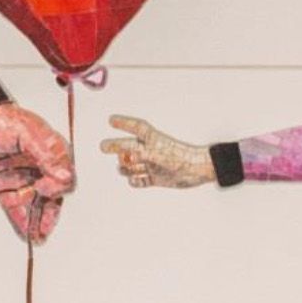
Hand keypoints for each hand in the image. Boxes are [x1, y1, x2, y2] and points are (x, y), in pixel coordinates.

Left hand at [0, 102, 74, 245]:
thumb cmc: (3, 121)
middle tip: (43, 226)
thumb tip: (65, 175)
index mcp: (54, 154)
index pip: (65, 178)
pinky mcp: (7, 188)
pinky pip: (17, 209)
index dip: (56, 187)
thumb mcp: (28, 133)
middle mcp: (41, 170)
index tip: (43, 188)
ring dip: (37, 222)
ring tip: (37, 237)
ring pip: (36, 206)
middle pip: (53, 197)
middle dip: (49, 214)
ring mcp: (25, 180)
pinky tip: (27, 234)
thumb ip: (46, 155)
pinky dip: (22, 222)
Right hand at [100, 114, 215, 189]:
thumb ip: (138, 153)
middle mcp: (150, 151)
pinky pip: (141, 181)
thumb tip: (122, 155)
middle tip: (103, 146)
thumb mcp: (157, 152)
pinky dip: (136, 182)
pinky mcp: (157, 178)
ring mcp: (153, 165)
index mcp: (152, 139)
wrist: (198, 171)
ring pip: (132, 166)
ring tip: (125, 169)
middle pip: (128, 148)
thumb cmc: (180, 157)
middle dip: (115, 147)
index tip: (111, 120)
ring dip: (126, 168)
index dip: (123, 123)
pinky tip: (134, 181)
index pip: (136, 128)